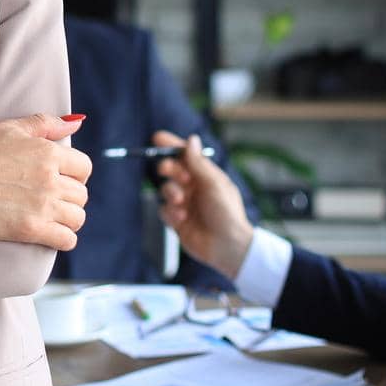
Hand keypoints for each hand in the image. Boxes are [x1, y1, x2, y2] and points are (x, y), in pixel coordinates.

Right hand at [0, 114, 91, 251]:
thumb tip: (76, 124)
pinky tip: (48, 233)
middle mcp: (50, 178)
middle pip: (81, 195)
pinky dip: (62, 238)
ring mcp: (41, 205)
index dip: (75, 175)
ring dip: (67, 219)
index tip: (61, 180)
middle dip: (70, 198)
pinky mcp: (30, 229)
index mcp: (48, 152)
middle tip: (51, 200)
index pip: (84, 168)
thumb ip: (45, 123)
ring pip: (77, 218)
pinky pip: (67, 239)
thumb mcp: (10, 128)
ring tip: (51, 217)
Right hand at [154, 131, 253, 277]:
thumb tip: (191, 139)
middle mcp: (194, 188)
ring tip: (180, 201)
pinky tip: (181, 218)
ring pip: (166, 189)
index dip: (172, 145)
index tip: (157, 137)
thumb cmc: (227, 213)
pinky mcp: (177, 220)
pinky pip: (164, 209)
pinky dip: (170, 212)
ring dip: (170, 192)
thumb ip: (198, 163)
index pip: (186, 156)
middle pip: (173, 170)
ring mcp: (185, 203)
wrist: (228, 248)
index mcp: (206, 176)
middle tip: (167, 170)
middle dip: (168, 168)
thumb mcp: (213, 184)